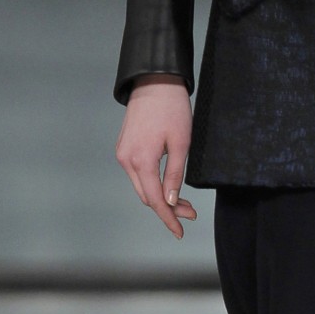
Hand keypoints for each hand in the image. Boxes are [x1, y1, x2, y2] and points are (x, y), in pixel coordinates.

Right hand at [115, 75, 197, 238]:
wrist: (154, 82)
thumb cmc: (172, 109)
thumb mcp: (181, 144)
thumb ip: (175, 175)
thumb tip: (170, 201)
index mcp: (141, 161)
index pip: (154, 200)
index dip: (168, 218)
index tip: (180, 231)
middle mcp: (127, 160)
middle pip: (147, 196)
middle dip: (167, 208)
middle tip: (191, 213)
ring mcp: (123, 154)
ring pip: (142, 186)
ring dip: (160, 196)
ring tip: (183, 202)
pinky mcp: (124, 147)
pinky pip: (138, 173)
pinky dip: (152, 183)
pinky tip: (167, 184)